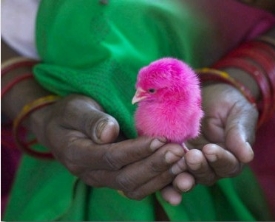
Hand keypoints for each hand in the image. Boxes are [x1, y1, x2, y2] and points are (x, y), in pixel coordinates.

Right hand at [29, 94, 185, 199]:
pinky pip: (139, 187)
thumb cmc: (69, 113)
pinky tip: (178, 173)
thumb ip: (90, 120)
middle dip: (155, 165)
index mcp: (77, 155)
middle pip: (126, 178)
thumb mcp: (75, 109)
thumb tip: (109, 133)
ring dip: (161, 177)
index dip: (137, 151)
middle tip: (178, 151)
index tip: (160, 139)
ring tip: (183, 162)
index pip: (111, 157)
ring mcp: (104, 179)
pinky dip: (160, 183)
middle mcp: (91, 173)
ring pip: (135, 188)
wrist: (61, 128)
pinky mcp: (116, 178)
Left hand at [160, 83, 257, 204]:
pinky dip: (163, 177)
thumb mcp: (239, 114)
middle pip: (206, 175)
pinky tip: (156, 176)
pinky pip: (168, 170)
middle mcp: (211, 166)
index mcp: (231, 158)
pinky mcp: (173, 157)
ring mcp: (190, 163)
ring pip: (186, 176)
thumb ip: (240, 134)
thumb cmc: (229, 104)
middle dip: (198, 168)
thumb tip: (247, 156)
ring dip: (180, 176)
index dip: (219, 159)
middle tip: (191, 157)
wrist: (209, 96)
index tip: (210, 149)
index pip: (228, 165)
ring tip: (174, 168)